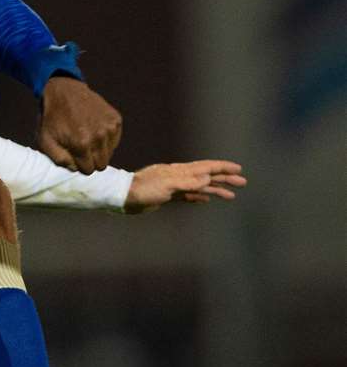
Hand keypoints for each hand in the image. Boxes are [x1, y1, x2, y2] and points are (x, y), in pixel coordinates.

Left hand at [37, 77, 122, 172]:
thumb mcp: (45, 141)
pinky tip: (93, 128)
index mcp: (82, 144)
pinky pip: (114, 140)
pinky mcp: (116, 119)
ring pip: (109, 153)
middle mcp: (99, 136)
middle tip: (80, 147)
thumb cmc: (52, 119)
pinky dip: (106, 138)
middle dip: (90, 159)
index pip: (89, 170)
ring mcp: (110, 127)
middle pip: (101, 164)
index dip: (80, 165)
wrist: (64, 91)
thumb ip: (59, 160)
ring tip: (86, 136)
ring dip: (99, 149)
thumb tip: (75, 169)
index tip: (73, 155)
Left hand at [124, 159, 245, 213]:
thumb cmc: (143, 190)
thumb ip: (187, 182)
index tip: (238, 170)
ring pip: (200, 187)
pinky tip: (206, 199)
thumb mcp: (167, 185)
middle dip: (225, 178)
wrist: (124, 197)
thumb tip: (208, 177)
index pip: (206, 167)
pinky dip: (199, 196)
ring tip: (231, 195)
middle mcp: (179, 177)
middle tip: (242, 182)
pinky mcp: (167, 197)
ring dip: (216, 189)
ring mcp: (174, 186)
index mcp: (180, 171)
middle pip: (207, 176)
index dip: (223, 168)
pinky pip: (188, 196)